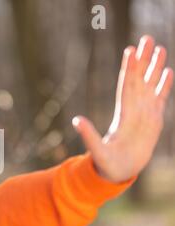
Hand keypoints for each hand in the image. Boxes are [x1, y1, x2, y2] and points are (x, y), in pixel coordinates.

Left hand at [72, 35, 173, 182]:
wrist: (118, 171)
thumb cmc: (107, 164)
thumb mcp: (96, 150)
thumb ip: (88, 135)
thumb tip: (76, 120)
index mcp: (122, 114)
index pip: (126, 86)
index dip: (129, 69)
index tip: (130, 50)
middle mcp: (133, 109)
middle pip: (139, 78)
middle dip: (143, 58)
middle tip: (148, 37)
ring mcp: (143, 113)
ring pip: (150, 84)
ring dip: (154, 67)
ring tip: (160, 48)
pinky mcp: (153, 120)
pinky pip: (159, 98)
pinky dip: (163, 85)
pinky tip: (167, 71)